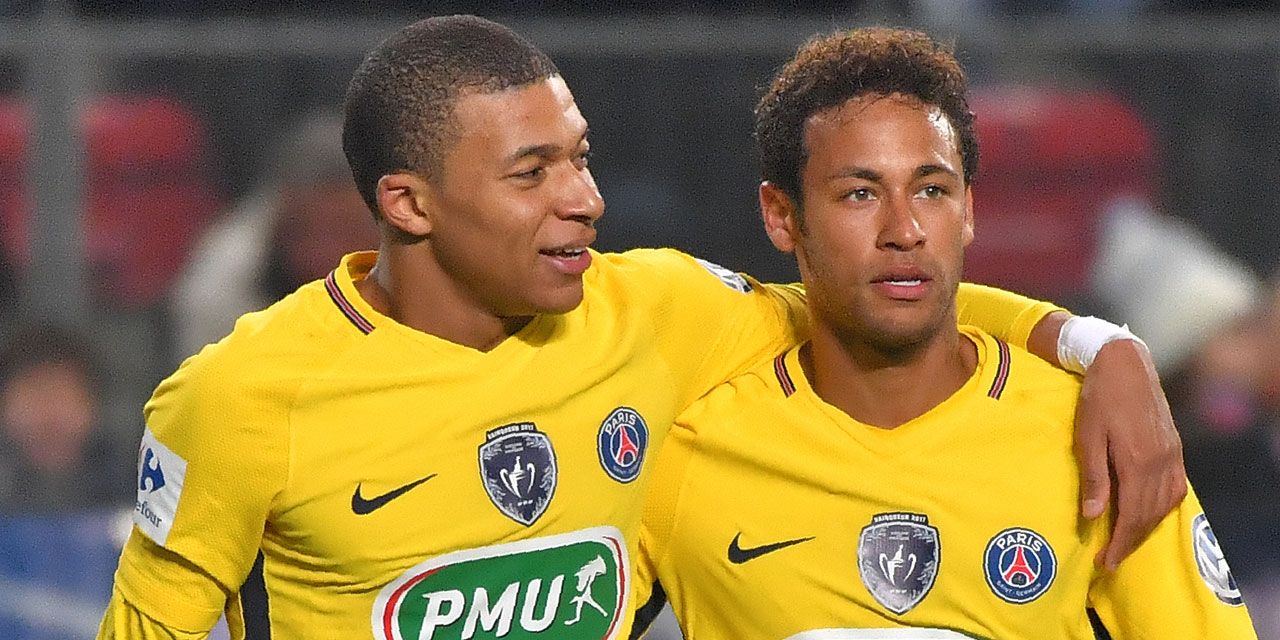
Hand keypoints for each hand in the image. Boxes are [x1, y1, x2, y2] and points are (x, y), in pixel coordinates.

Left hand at [1075, 338, 1186, 570]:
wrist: (1125, 365)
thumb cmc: (1097, 399)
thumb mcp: (1087, 436)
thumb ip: (1094, 477)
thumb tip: (1094, 515)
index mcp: (1138, 462)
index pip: (1132, 515)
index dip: (1119, 542)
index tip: (1105, 562)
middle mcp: (1161, 463)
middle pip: (1150, 515)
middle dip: (1130, 541)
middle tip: (1111, 560)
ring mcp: (1172, 456)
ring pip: (1164, 505)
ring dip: (1146, 527)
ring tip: (1125, 541)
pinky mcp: (1175, 448)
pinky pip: (1175, 489)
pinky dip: (1162, 508)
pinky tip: (1149, 514)